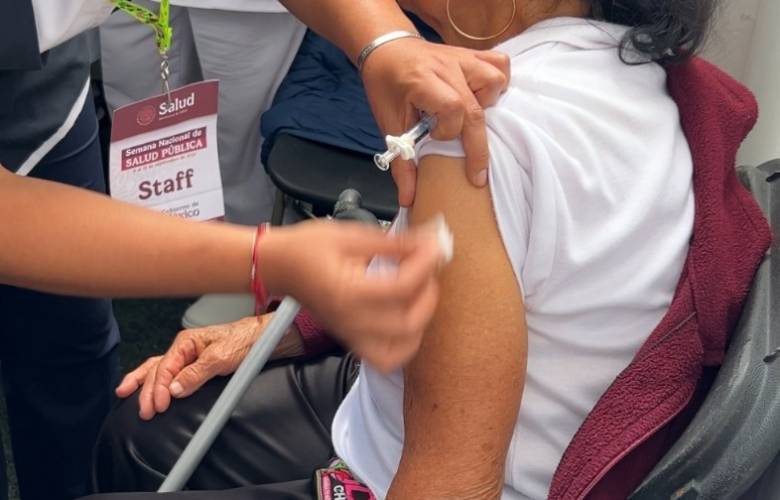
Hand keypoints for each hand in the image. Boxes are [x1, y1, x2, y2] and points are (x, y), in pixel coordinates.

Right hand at [115, 314, 303, 419]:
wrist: (263, 338)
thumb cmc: (245, 341)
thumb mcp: (221, 357)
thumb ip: (197, 373)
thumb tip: (176, 389)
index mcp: (186, 342)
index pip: (165, 368)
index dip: (160, 389)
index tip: (159, 406)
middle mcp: (184, 348)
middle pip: (158, 370)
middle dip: (148, 392)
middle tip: (145, 412)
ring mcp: (188, 356)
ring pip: (158, 369)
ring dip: (143, 383)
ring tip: (125, 393)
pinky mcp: (195, 365)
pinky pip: (169, 372)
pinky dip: (154, 379)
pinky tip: (144, 385)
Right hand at [262, 219, 443, 372]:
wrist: (278, 266)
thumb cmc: (308, 247)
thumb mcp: (352, 235)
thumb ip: (393, 243)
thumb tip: (428, 241)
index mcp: (348, 292)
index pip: (402, 287)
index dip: (425, 264)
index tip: (434, 246)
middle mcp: (351, 321)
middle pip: (407, 323)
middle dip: (428, 294)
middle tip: (428, 269)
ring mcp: (351, 335)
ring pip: (400, 350)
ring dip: (420, 324)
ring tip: (419, 295)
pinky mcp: (352, 340)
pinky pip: (386, 357)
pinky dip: (405, 344)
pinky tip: (408, 317)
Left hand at [361, 37, 509, 205]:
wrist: (386, 50)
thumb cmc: (386, 86)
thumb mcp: (388, 123)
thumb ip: (401, 162)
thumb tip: (408, 200)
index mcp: (422, 80)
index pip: (451, 108)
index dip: (448, 131)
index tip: (435, 138)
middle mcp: (447, 66)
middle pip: (476, 106)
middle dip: (477, 144)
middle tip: (476, 171)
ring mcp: (462, 57)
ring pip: (495, 79)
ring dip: (489, 104)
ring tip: (471, 116)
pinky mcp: (472, 54)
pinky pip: (499, 63)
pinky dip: (497, 82)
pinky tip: (484, 98)